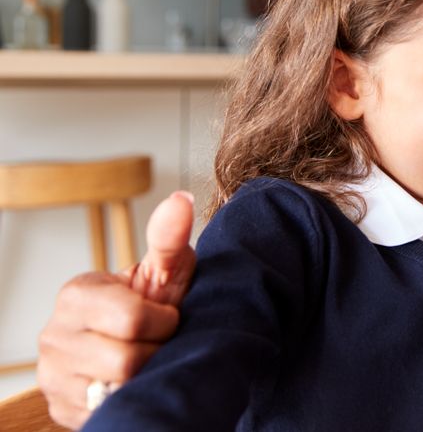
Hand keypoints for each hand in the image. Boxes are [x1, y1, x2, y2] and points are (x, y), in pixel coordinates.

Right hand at [36, 191, 196, 428]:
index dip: (163, 321)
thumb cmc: (148, 304)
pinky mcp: (63, 412)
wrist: (128, 345)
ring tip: (151, 360)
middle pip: (127, 361)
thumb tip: (181, 200)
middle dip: (158, 352)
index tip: (166, 316)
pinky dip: (137, 398)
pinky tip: (138, 384)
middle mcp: (53, 338)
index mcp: (75, 295)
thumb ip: (169, 240)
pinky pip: (113, 412)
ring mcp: (54, 379)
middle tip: (161, 342)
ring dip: (150, 376)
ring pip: (121, 390)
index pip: (131, 320)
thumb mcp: (161, 273)